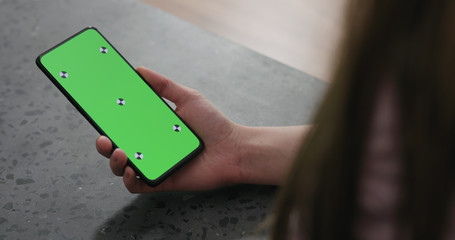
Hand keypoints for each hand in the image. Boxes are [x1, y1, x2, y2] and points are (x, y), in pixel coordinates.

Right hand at [96, 66, 242, 192]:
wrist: (233, 148)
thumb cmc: (212, 124)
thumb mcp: (187, 98)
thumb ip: (163, 85)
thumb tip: (138, 69)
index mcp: (153, 128)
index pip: (124, 125)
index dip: (108, 122)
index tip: (96, 112)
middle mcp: (150, 147)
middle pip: (117, 148)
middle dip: (104, 145)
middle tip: (102, 138)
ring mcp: (155, 165)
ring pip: (123, 168)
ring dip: (114, 162)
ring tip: (118, 151)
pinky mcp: (162, 182)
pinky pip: (138, 185)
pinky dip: (130, 180)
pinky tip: (132, 169)